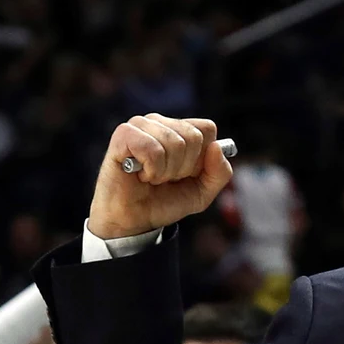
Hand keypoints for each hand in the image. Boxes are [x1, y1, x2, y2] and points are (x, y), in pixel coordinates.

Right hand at [88, 114, 231, 238]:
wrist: (134, 221)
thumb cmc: (164, 201)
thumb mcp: (203, 192)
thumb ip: (220, 172)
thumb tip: (216, 147)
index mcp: (179, 129)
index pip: (207, 129)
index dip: (201, 159)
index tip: (185, 174)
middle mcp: (160, 122)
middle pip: (192, 137)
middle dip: (183, 168)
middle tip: (165, 178)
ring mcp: (140, 125)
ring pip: (174, 143)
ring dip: (165, 172)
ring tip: (151, 177)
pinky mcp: (123, 135)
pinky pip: (152, 149)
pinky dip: (151, 170)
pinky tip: (140, 174)